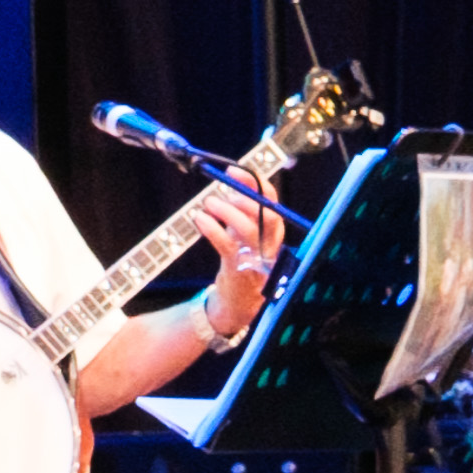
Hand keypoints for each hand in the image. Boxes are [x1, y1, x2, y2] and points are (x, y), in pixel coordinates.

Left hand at [188, 180, 285, 342]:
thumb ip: (241, 209)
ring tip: (208, 204)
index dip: (255, 183)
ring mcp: (256, 257)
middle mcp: (270, 242)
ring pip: (247, 228)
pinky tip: (199, 219)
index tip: (234, 171)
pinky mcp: (239, 269)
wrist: (238, 302)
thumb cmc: (241, 260)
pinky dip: (211, 227)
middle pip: (266, 213)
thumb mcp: (245, 232)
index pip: (272, 200)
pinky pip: (226, 244)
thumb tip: (230, 179)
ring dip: (225, 211)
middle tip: (223, 192)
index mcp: (274, 230)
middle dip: (244, 197)